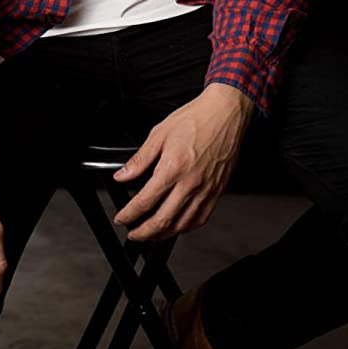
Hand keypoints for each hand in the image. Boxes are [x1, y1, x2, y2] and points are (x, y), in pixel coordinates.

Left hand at [112, 83, 254, 240]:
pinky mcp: (217, 191)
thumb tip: (122, 176)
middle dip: (143, 233)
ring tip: (152, 235)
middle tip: (133, 234)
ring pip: (182, 225)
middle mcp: (190, 183)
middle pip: (162, 220)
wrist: (226, 113)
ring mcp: (206, 190)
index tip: (121, 218)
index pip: (145, 201)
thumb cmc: (196, 119)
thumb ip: (140, 159)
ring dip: (163, 235)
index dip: (129, 214)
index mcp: (173, 168)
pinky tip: (177, 226)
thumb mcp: (160, 133)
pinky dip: (186, 228)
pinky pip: (201, 218)